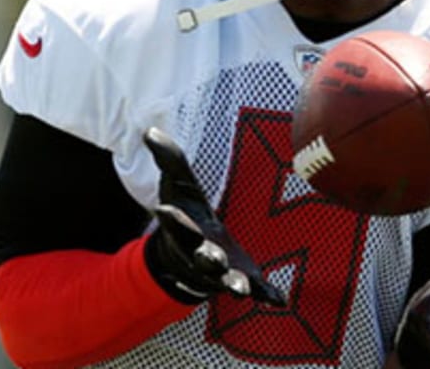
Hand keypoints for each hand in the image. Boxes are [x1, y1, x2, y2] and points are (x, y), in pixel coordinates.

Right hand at [142, 127, 285, 305]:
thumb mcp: (178, 186)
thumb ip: (169, 160)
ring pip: (228, 281)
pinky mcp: (246, 279)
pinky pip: (257, 290)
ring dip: (233, 284)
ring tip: (238, 289)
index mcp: (186, 231)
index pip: (177, 224)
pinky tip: (279, 298)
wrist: (188, 258)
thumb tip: (150, 131)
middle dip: (207, 258)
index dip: (172, 218)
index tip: (163, 209)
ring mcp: (224, 271)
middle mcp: (203, 255)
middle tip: (211, 256)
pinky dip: (266, 294)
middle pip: (203, 258)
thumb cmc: (186, 215)